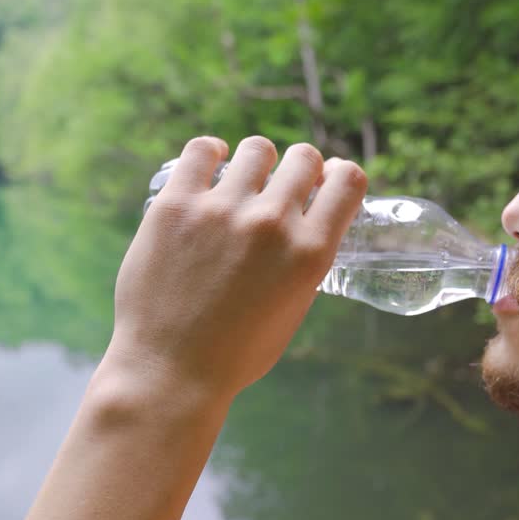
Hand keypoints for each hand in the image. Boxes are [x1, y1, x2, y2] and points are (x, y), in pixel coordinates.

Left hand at [108, 136, 366, 398]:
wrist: (170, 370)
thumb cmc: (236, 352)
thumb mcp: (293, 309)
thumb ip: (304, 261)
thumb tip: (306, 219)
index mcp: (310, 253)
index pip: (347, 181)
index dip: (339, 176)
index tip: (326, 181)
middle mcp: (272, 224)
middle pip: (303, 159)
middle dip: (299, 169)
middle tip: (282, 185)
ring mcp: (222, 210)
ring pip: (256, 149)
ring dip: (257, 161)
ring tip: (243, 178)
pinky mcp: (175, 205)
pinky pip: (200, 150)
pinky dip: (211, 152)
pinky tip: (211, 163)